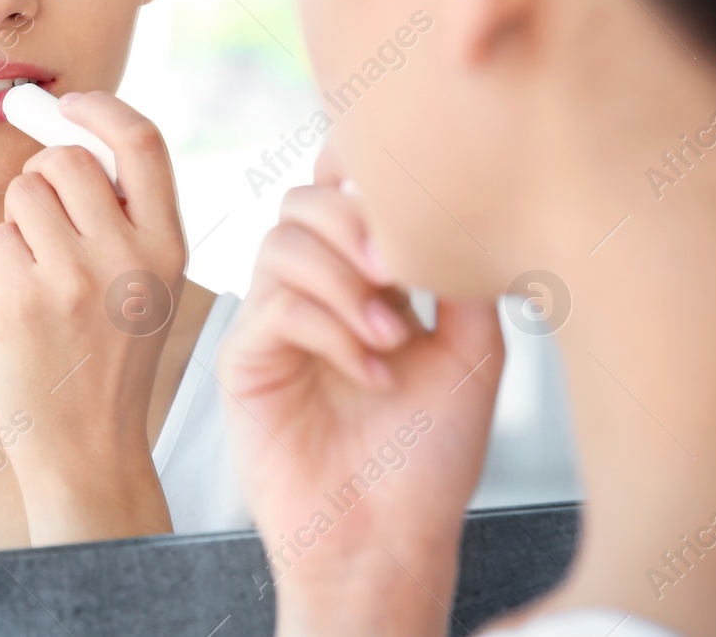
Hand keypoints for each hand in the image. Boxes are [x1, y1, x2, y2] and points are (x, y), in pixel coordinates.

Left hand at [0, 90, 186, 544]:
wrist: (90, 450)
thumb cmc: (110, 361)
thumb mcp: (148, 286)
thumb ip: (126, 218)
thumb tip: (68, 137)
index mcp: (170, 245)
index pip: (142, 141)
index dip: (99, 109)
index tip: (69, 104)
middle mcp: (130, 255)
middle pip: (67, 159)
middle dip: (42, 173)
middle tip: (43, 209)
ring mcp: (77, 277)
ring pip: (24, 192)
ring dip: (20, 220)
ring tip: (40, 270)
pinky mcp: (28, 299)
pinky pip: (0, 238)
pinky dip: (4, 260)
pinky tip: (25, 304)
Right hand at [215, 145, 503, 636]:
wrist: (391, 537)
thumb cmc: (428, 456)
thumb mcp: (471, 351)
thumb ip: (459, 276)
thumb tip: (456, 208)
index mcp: (357, 282)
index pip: (338, 195)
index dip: (360, 178)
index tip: (406, 200)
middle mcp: (308, 294)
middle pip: (301, 204)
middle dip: (353, 224)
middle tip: (397, 275)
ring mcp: (271, 326)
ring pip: (282, 245)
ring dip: (345, 281)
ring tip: (392, 338)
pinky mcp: (243, 362)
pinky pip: (274, 307)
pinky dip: (330, 329)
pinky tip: (372, 373)